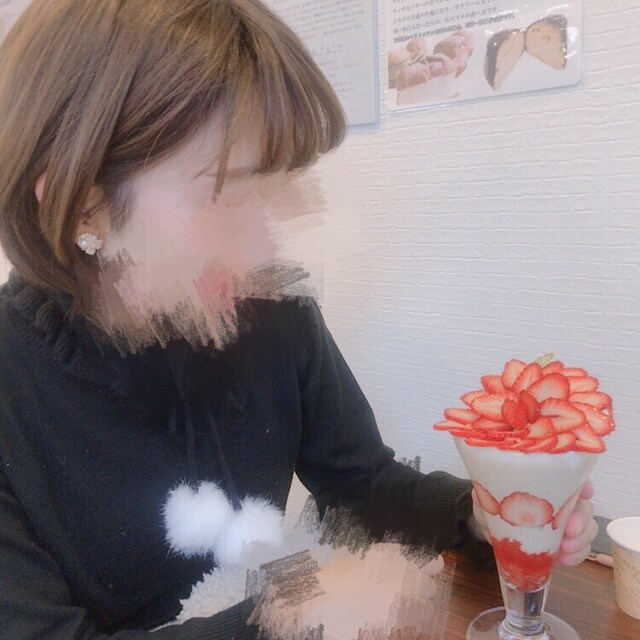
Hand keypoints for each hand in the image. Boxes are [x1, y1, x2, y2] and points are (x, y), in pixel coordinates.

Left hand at [470, 479, 597, 565]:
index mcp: (543, 479)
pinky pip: (580, 546)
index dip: (582, 481)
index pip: (570, 473)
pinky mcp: (564, 541)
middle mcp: (560, 496)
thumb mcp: (486, 496)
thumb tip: (482, 495)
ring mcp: (565, 520)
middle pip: (583, 502)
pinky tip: (565, 559)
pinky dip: (577, 554)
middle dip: (582, 517)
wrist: (489, 528)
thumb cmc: (491, 503)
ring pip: (587, 526)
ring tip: (566, 549)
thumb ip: (486, 494)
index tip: (585, 492)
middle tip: (571, 530)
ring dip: (582, 539)